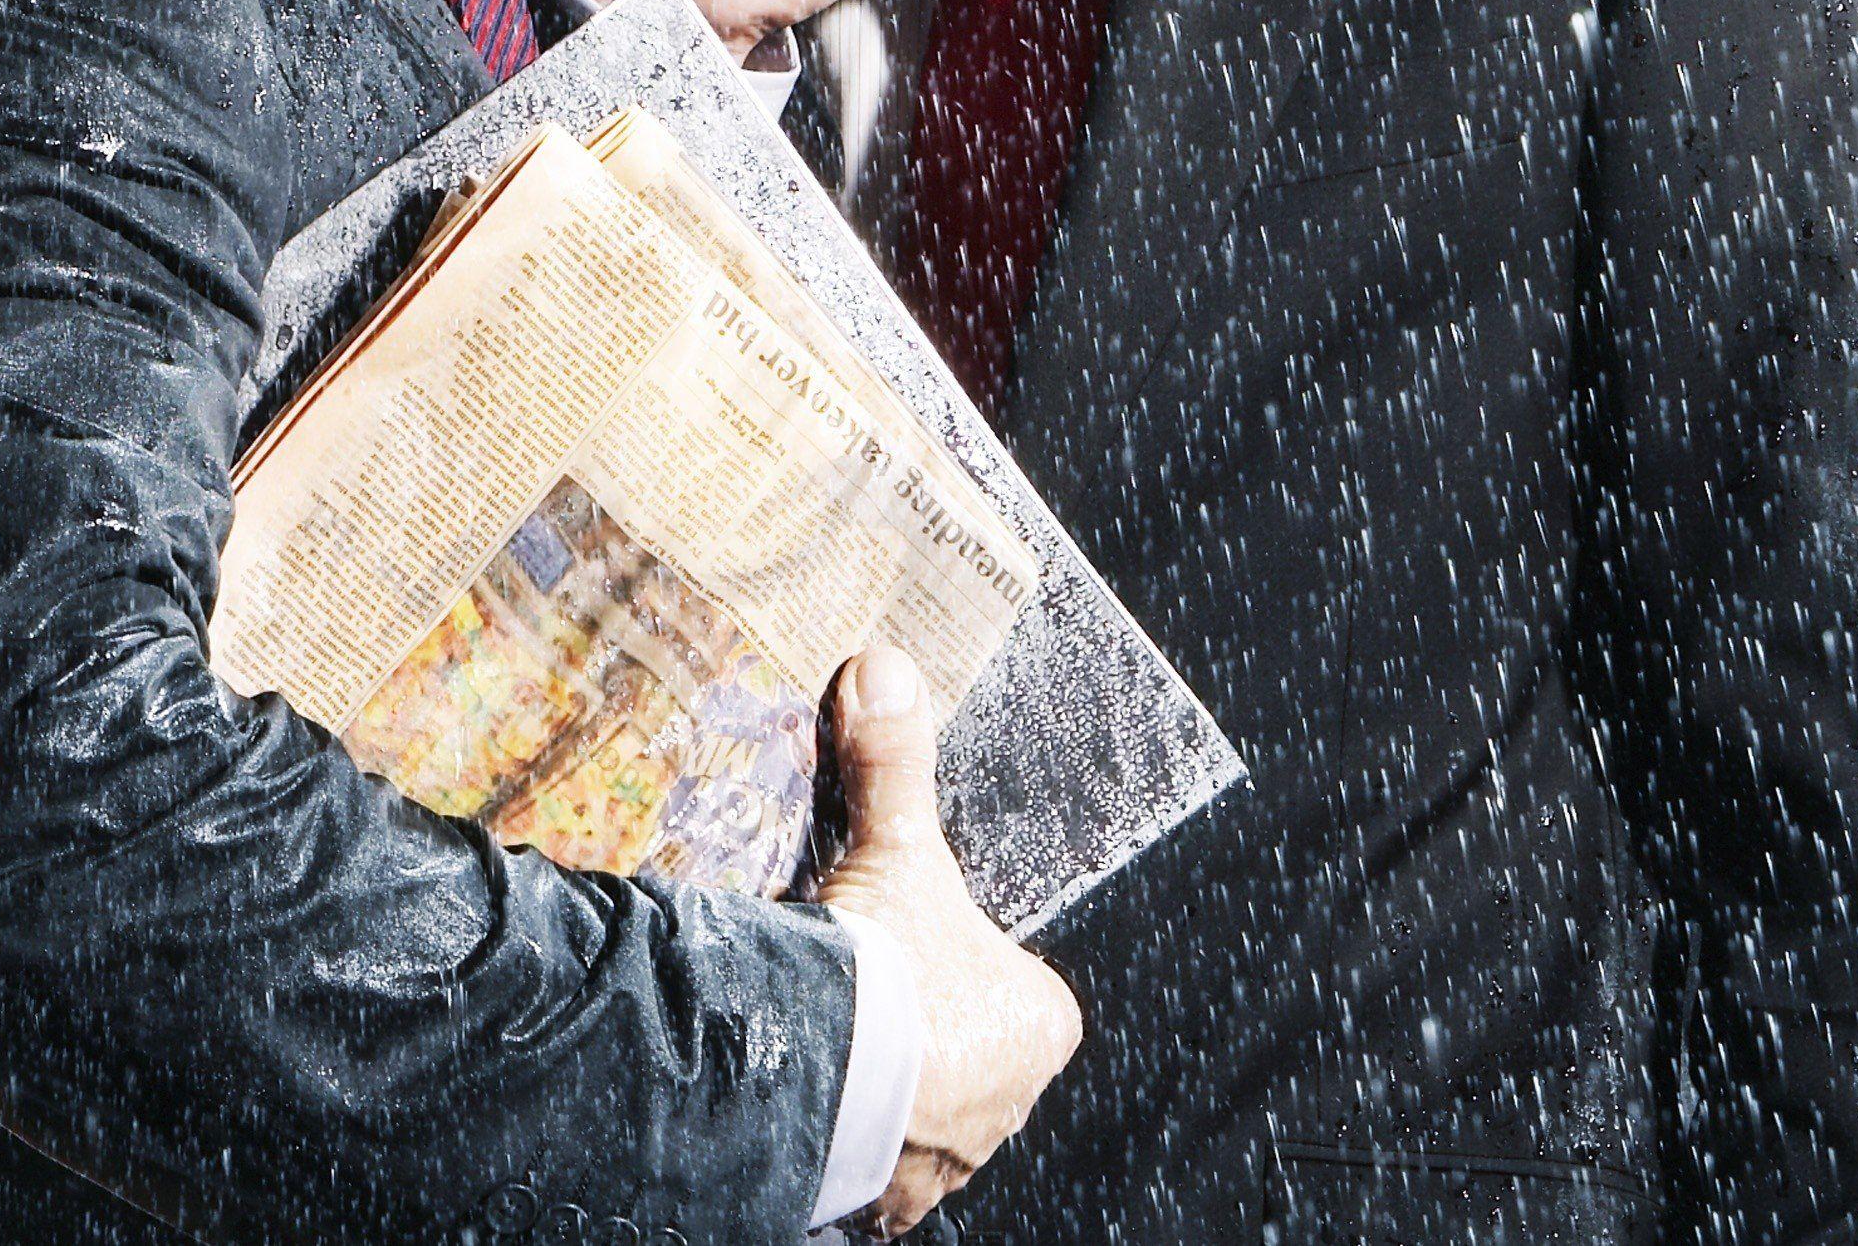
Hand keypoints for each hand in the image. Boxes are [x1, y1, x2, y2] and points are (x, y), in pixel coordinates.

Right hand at [808, 651, 1080, 1229]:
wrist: (821, 1070)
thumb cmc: (886, 966)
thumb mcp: (896, 847)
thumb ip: (894, 762)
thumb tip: (886, 665)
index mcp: (1041, 1023)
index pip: (1013, 988)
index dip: (958, 964)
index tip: (908, 946)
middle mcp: (1013, 1103)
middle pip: (969, 1051)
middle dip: (923, 1030)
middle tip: (862, 994)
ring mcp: (953, 1160)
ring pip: (925, 1114)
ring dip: (888, 1087)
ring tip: (831, 1045)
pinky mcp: (894, 1200)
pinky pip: (879, 1169)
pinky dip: (852, 1142)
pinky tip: (816, 1102)